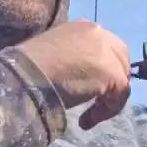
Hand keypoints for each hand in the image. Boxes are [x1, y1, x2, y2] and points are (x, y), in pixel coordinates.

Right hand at [16, 19, 131, 130]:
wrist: (25, 75)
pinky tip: (87, 120)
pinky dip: (107, 111)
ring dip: (109, 99)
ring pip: (122, 78)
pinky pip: (120, 96)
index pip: (106, 46)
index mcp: (84, 26)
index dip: (103, 67)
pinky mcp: (112, 73)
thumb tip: (81, 74)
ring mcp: (107, 52)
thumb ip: (74, 57)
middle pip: (121, 58)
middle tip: (98, 101)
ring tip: (89, 116)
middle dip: (114, 80)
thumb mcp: (55, 53)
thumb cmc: (29, 67)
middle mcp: (99, 33)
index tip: (90, 88)